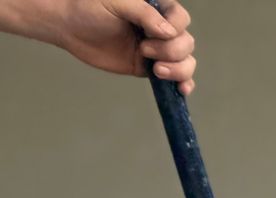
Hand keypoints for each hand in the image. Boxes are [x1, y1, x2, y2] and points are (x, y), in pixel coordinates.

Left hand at [40, 0, 196, 92]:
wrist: (68, 27)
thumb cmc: (87, 8)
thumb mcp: (115, 2)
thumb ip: (143, 13)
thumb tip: (169, 32)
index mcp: (155, 8)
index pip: (181, 18)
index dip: (176, 28)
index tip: (156, 33)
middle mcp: (160, 28)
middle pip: (186, 42)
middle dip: (171, 51)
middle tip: (144, 49)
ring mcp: (157, 50)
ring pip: (186, 61)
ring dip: (178, 69)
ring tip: (156, 70)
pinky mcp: (150, 67)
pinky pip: (177, 77)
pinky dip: (184, 84)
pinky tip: (182, 90)